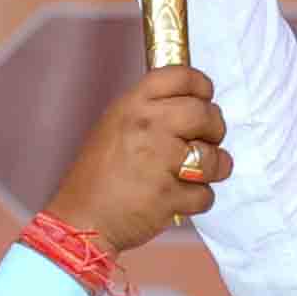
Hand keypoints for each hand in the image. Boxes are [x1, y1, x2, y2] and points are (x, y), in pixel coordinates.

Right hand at [48, 67, 229, 252]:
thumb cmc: (99, 175)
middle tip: (206, 141)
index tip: (205, 99)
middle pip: (205, 113)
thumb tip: (191, 101)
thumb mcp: (115, 126)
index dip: (201, 87)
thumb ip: (150, 111)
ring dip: (214, 167)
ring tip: (198, 173)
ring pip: (213, 156)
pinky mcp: (167, 196)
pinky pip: (205, 194)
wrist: (81, 220)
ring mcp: (158, 160)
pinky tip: (181, 198)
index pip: (180, 75)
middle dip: (215, 129)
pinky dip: (198, 200)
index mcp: (132, 105)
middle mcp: (146, 126)